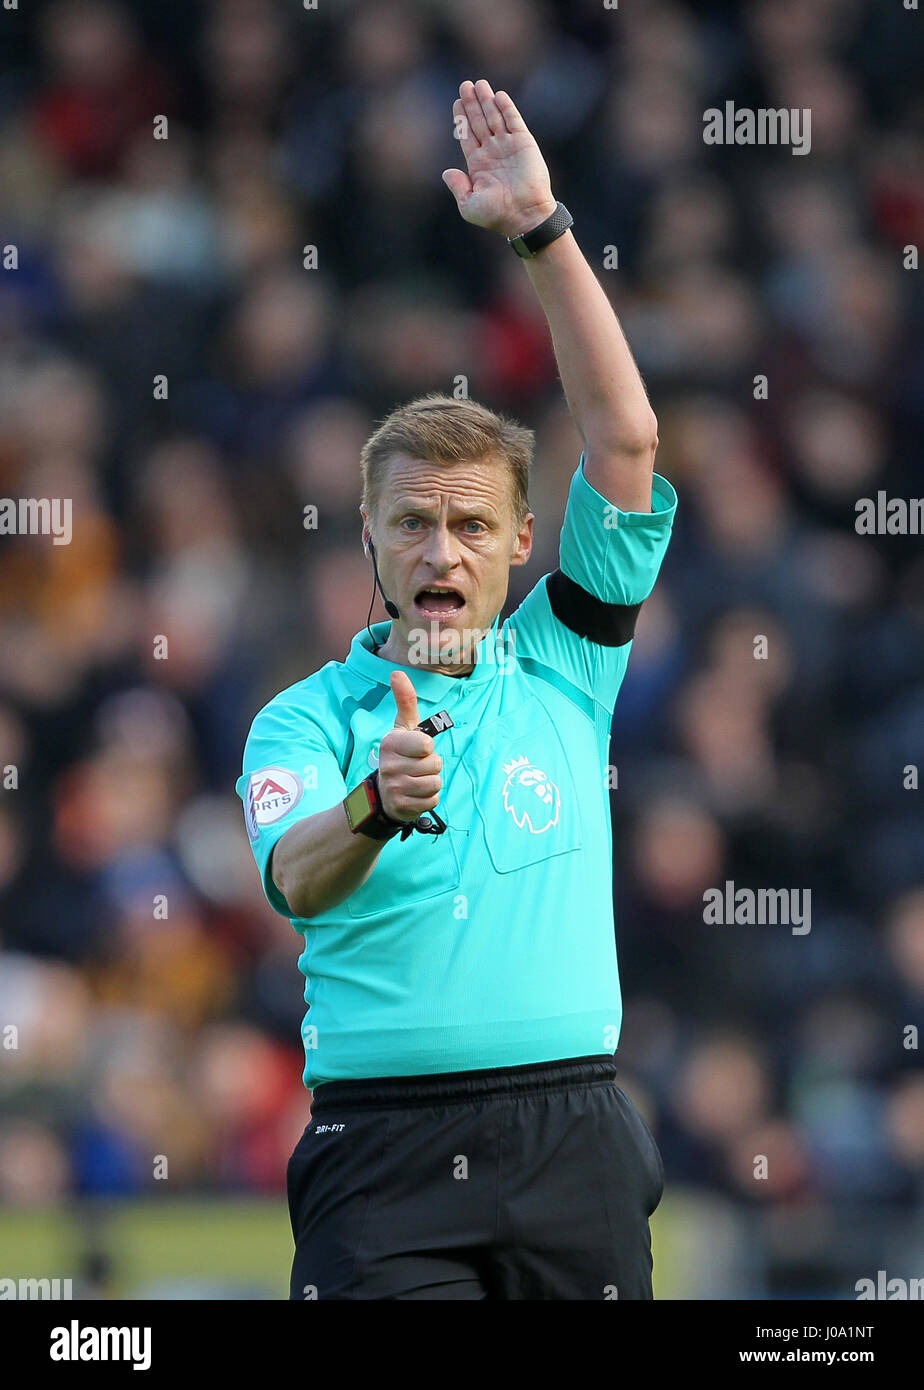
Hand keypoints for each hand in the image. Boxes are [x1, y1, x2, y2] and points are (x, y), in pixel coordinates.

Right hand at [377, 671, 442, 822]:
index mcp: (390, 743)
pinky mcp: (401, 806)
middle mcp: (389, 765)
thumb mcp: (403, 727)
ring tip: (417, 779)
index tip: (418, 748)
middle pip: (435, 765)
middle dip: (432, 766)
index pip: (427, 745)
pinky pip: (432, 800)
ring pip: (435, 783)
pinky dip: (429, 798)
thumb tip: (397, 672)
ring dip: (432, 782)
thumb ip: (405, 701)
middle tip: (417, 766)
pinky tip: (415, 794)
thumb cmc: (401, 754)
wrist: (383, 792)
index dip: (428, 748)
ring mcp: (394, 787)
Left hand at [442, 79, 556, 239]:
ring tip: (479, 84)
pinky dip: (506, 108)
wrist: (524, 215)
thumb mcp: (469, 205)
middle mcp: (493, 152)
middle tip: (465, 85)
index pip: (468, 135)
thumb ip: (458, 187)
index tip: (456, 102)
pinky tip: (498, 95)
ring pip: (495, 117)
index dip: (462, 118)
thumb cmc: (497, 215)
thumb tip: (446, 172)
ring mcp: (508, 146)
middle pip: (480, 121)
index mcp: (479, 164)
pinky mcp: (524, 143)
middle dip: (472, 104)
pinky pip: (513, 121)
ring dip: (487, 100)